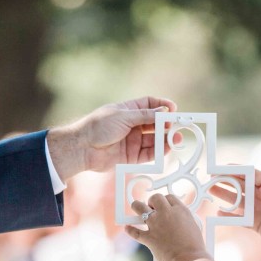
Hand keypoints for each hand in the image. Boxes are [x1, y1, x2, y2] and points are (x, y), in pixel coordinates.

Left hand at [46, 96, 176, 180]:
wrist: (82, 148)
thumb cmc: (98, 127)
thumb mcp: (123, 116)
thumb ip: (145, 116)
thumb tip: (164, 110)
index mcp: (128, 110)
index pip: (150, 105)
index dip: (162, 106)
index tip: (174, 109)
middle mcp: (132, 125)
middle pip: (154, 123)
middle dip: (167, 124)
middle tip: (177, 126)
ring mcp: (132, 140)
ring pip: (153, 139)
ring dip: (165, 139)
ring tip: (176, 139)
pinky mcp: (131, 156)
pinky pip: (148, 153)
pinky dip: (158, 152)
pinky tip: (166, 149)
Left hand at [125, 192, 207, 260]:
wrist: (189, 260)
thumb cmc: (195, 248)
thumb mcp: (194, 228)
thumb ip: (184, 221)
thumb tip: (178, 222)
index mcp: (181, 211)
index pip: (170, 197)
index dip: (166, 201)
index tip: (164, 205)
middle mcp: (167, 214)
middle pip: (155, 198)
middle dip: (152, 201)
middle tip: (152, 207)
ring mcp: (156, 225)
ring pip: (140, 207)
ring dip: (137, 206)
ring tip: (137, 207)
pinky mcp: (149, 237)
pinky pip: (135, 232)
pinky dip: (130, 230)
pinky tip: (127, 228)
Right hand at [211, 168, 260, 255]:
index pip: (249, 175)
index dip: (235, 170)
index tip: (221, 168)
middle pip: (240, 186)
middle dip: (225, 181)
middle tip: (210, 178)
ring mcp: (258, 209)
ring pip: (237, 200)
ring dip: (224, 195)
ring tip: (210, 191)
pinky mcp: (255, 223)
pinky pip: (239, 218)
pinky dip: (229, 217)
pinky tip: (218, 214)